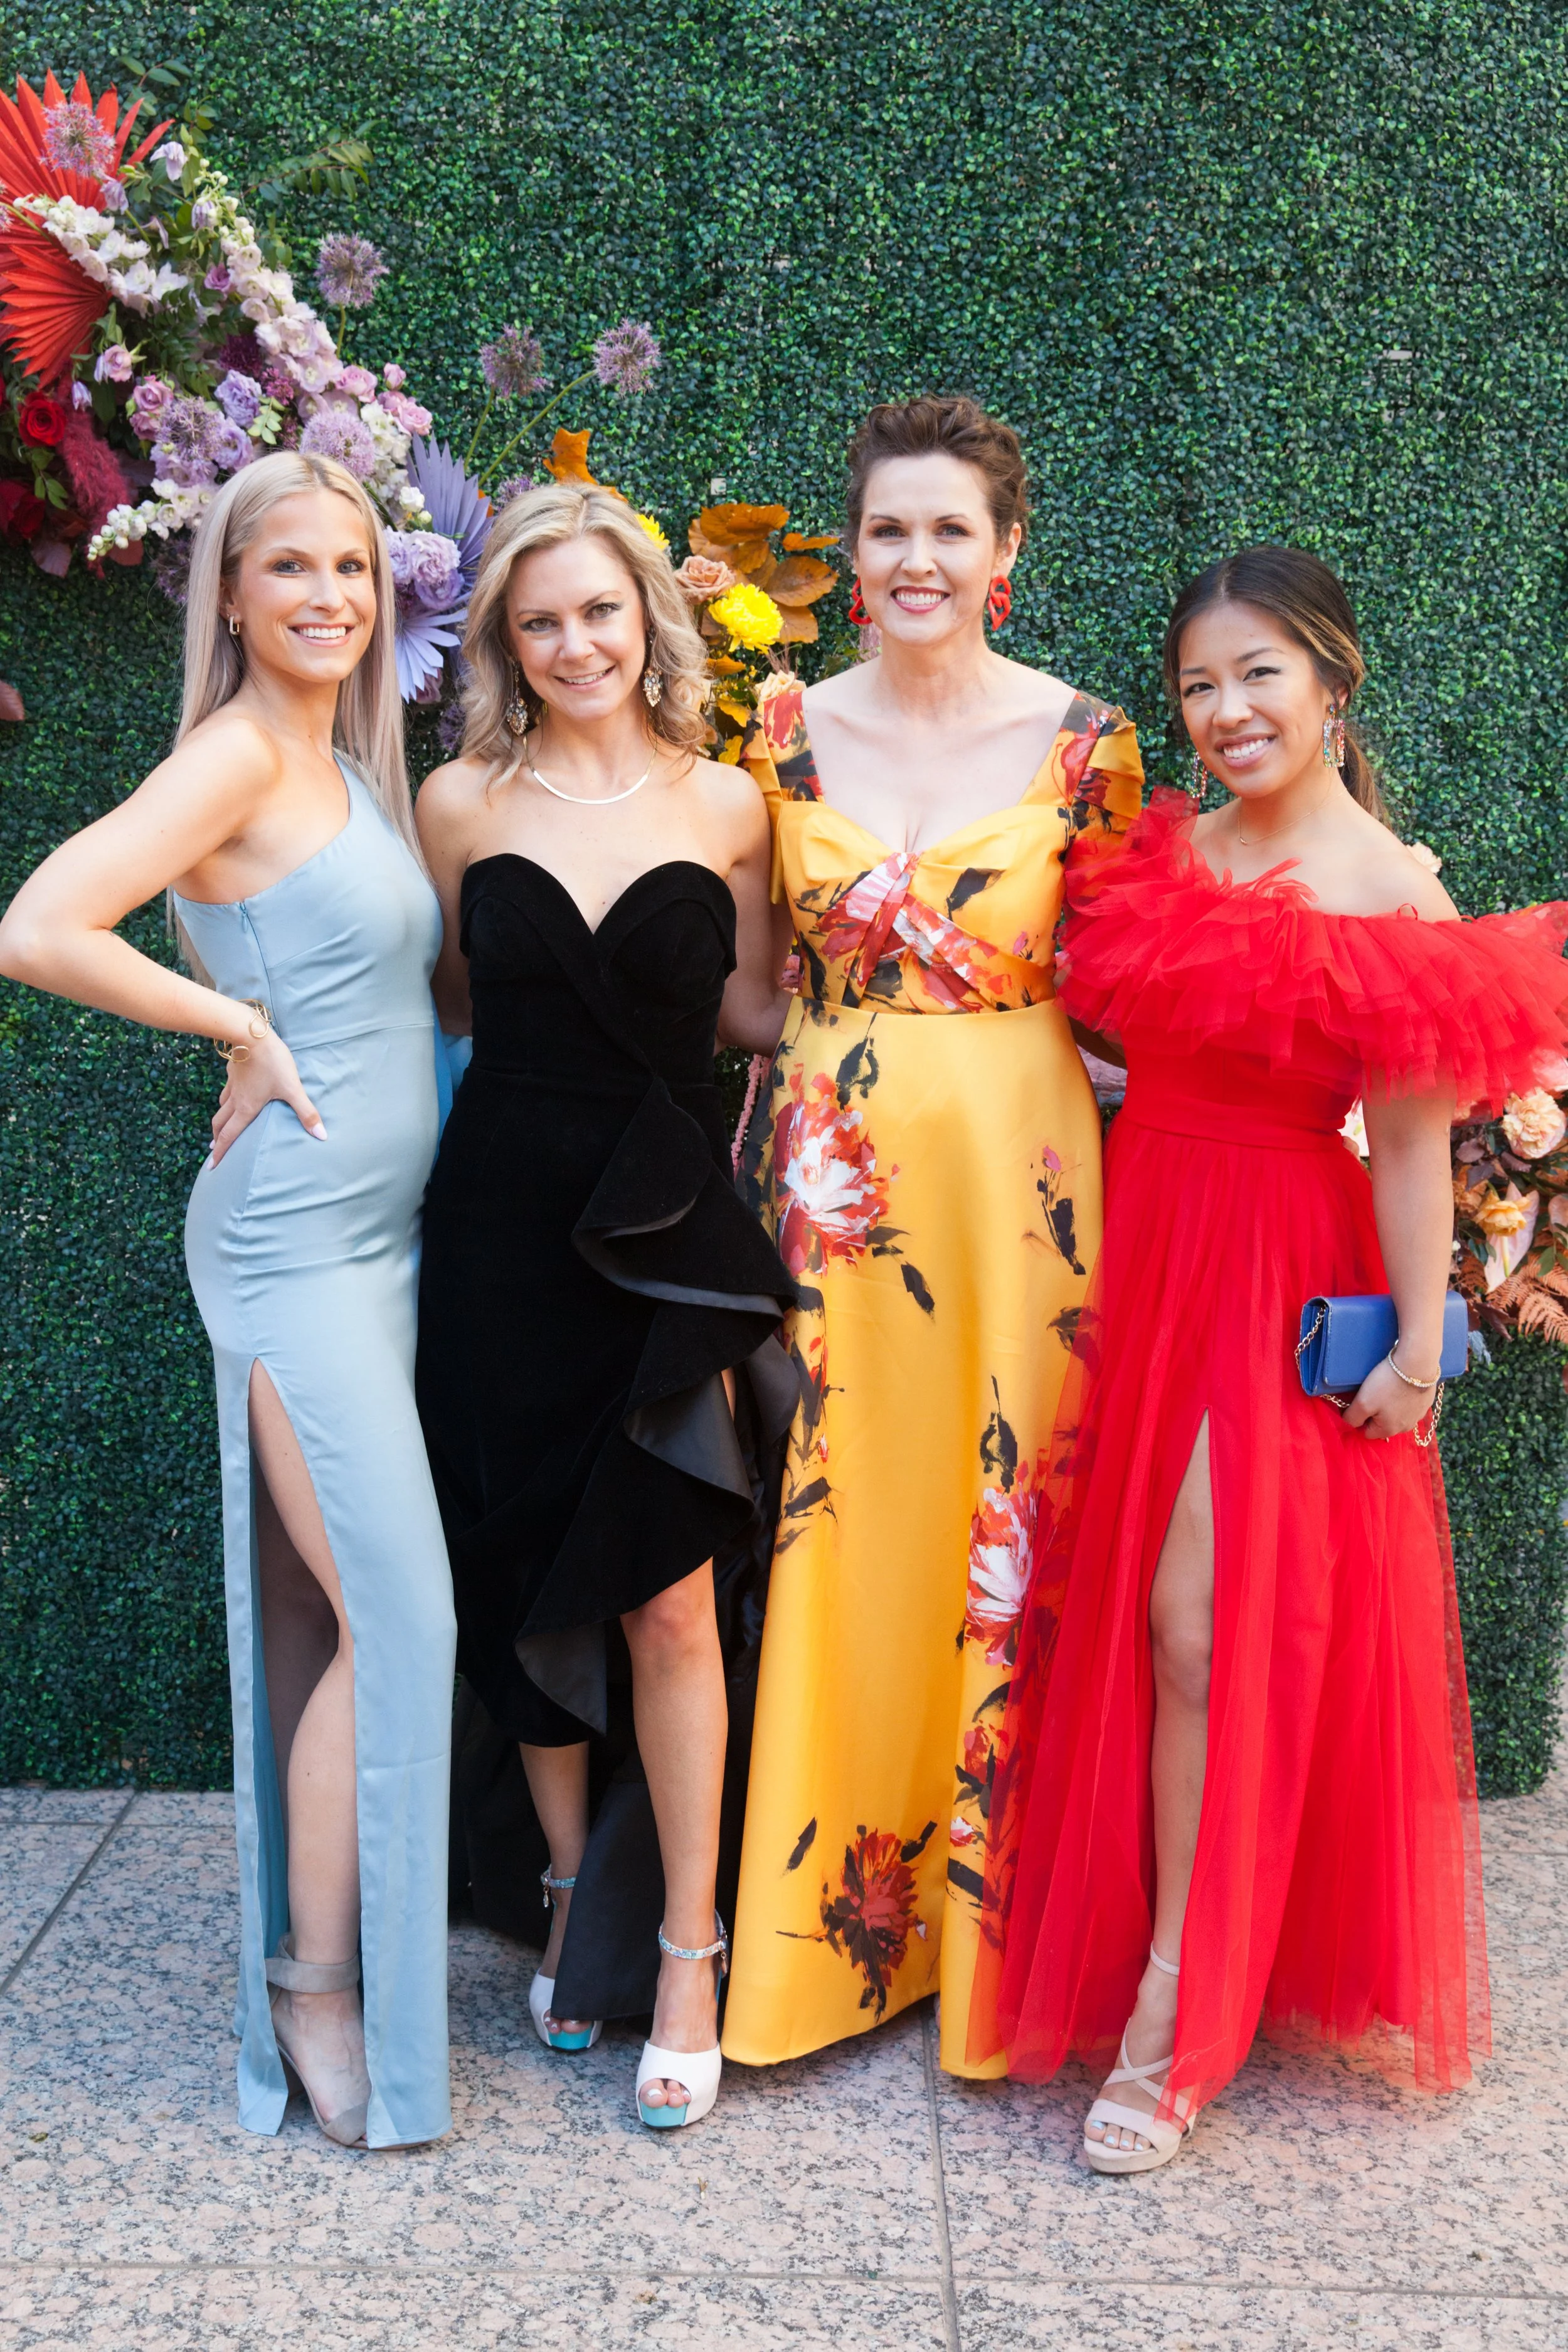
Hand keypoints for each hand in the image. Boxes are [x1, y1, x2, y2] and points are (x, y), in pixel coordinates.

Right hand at [210, 1026, 325, 1164]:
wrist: (250, 1034)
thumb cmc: (272, 1062)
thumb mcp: (292, 1088)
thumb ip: (306, 1112)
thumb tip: (321, 1135)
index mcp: (247, 1108)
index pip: (230, 1136)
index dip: (221, 1153)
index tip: (212, 1166)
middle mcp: (236, 1099)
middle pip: (221, 1124)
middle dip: (217, 1140)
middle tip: (213, 1153)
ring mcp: (233, 1085)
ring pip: (221, 1107)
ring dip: (219, 1121)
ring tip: (219, 1129)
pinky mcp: (233, 1071)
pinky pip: (226, 1091)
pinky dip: (225, 1100)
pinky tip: (230, 1096)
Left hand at [1342, 1354, 1436, 1440]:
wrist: (1417, 1365)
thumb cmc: (1387, 1384)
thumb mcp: (1362, 1402)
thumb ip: (1353, 1417)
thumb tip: (1350, 1422)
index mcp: (1389, 1430)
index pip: (1367, 1432)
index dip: (1360, 1418)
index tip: (1361, 1401)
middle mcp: (1406, 1428)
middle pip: (1383, 1424)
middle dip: (1376, 1412)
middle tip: (1373, 1392)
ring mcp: (1418, 1415)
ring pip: (1397, 1414)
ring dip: (1390, 1404)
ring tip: (1387, 1387)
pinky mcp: (1426, 1402)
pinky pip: (1409, 1404)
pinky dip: (1403, 1397)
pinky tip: (1401, 1384)